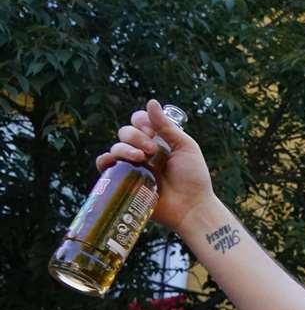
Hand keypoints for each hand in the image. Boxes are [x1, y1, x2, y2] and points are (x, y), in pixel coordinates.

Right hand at [96, 100, 215, 232]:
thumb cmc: (194, 178)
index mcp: (158, 141)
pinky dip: (105, 160)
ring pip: (116, 147)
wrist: (192, 207)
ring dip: (125, 148)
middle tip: (152, 150)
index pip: (140, 121)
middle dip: (136, 136)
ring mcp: (134, 167)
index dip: (142, 121)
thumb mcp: (185, 147)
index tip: (153, 132)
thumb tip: (151, 102)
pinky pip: (106, 166)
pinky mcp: (126, 182)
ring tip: (141, 158)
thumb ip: (167, 127)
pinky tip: (113, 161)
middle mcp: (144, 152)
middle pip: (126, 132)